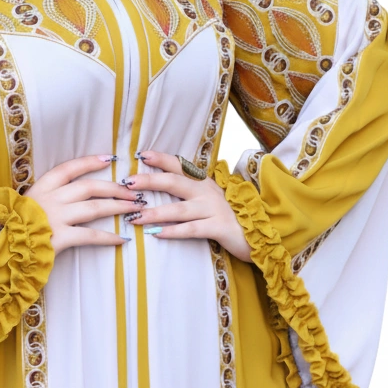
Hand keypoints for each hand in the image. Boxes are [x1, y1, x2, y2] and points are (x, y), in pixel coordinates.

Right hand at [16, 154, 141, 254]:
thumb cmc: (4, 227)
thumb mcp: (11, 205)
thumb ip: (20, 194)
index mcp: (40, 188)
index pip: (69, 168)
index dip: (90, 162)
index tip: (109, 159)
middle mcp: (51, 199)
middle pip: (89, 187)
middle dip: (113, 187)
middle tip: (132, 191)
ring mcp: (57, 218)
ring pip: (95, 208)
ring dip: (117, 207)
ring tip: (134, 209)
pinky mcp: (61, 237)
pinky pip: (91, 236)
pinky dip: (108, 237)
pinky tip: (122, 239)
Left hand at [119, 150, 253, 262]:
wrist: (259, 232)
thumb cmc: (226, 215)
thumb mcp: (208, 198)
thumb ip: (188, 190)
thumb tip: (159, 185)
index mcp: (202, 182)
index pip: (179, 165)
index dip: (160, 159)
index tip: (141, 154)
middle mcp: (207, 192)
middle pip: (174, 182)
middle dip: (150, 181)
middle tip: (128, 183)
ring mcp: (213, 209)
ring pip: (179, 209)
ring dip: (155, 212)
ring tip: (135, 216)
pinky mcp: (219, 227)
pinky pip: (192, 229)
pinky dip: (173, 231)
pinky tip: (157, 233)